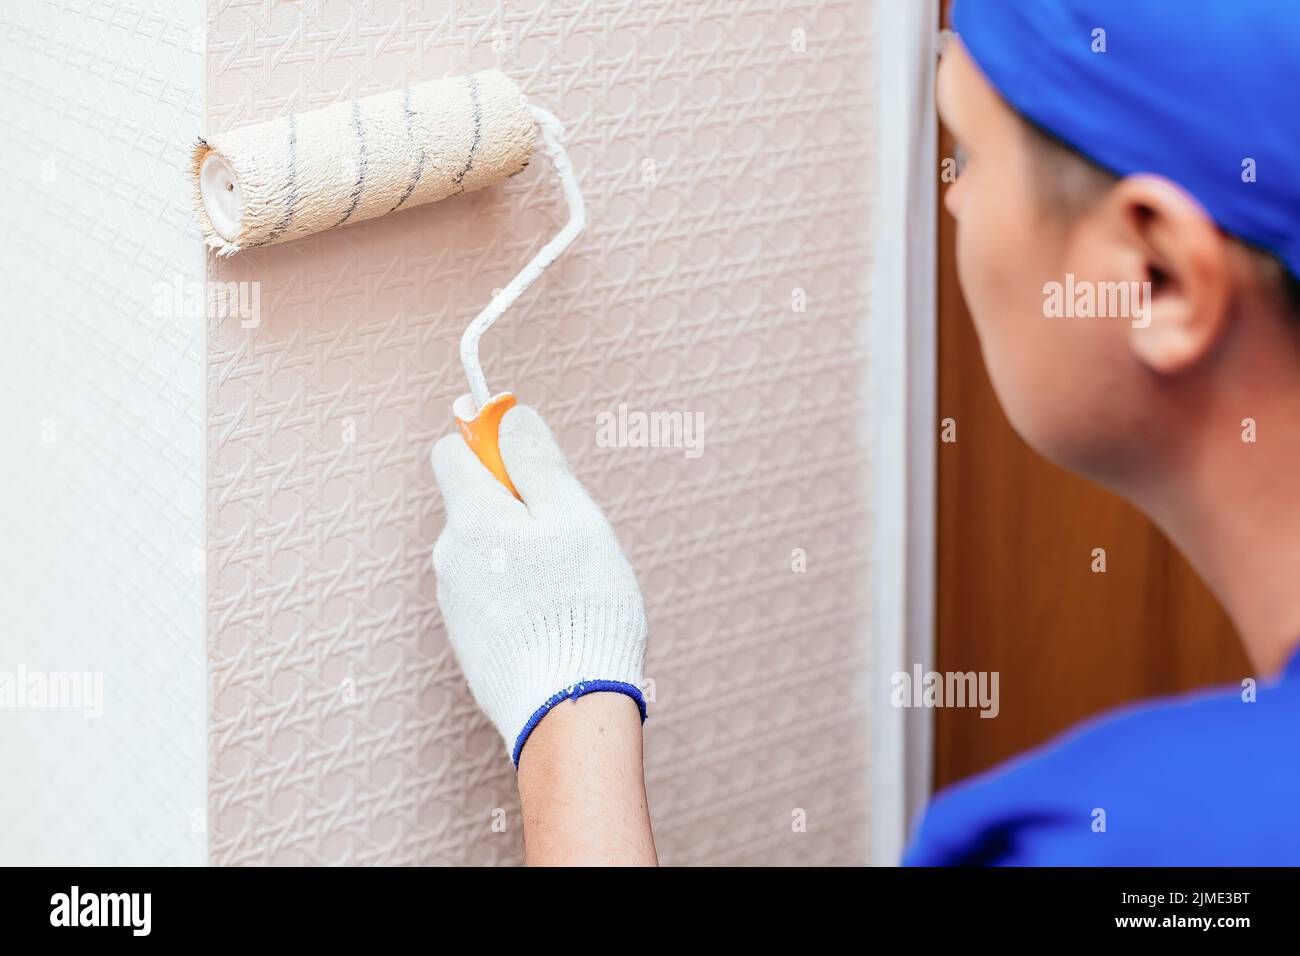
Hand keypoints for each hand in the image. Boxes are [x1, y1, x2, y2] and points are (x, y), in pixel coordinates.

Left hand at [431, 403, 647, 765]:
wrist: (568, 706)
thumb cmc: (579, 606)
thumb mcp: (572, 517)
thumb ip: (535, 461)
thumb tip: (507, 414)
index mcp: (470, 518)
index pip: (451, 450)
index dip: (487, 440)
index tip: (526, 453)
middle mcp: (449, 556)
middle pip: (474, 500)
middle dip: (517, 502)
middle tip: (568, 532)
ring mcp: (455, 600)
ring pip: (486, 547)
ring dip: (520, 549)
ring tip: (566, 583)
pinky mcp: (469, 636)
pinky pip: (490, 588)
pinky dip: (518, 588)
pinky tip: (554, 614)